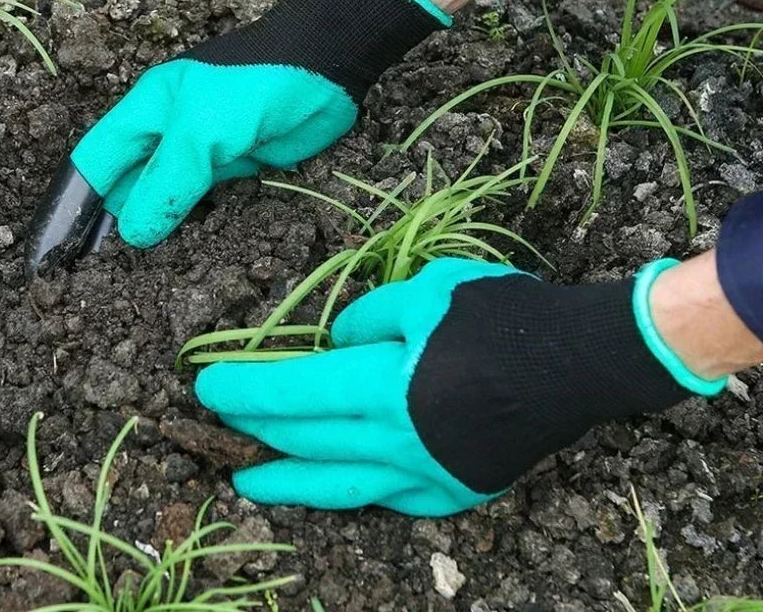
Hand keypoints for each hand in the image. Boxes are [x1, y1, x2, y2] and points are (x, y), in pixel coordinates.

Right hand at [24, 0, 447, 274]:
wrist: (326, 71)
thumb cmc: (254, 87)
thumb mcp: (200, 131)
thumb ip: (166, 181)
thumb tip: (132, 232)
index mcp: (146, 113)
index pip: (96, 163)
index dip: (76, 203)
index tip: (65, 250)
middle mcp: (169, 134)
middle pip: (130, 184)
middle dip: (118, 222)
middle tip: (103, 276)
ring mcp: (204, 153)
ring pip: (169, 198)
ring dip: (160, 228)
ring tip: (139, 275)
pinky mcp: (238, 168)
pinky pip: (208, 201)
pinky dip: (196, 225)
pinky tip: (188, 254)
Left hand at [195, 257, 724, 516]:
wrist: (580, 360)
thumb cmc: (502, 315)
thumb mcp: (429, 289)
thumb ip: (371, 316)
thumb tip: (340, 343)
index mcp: (384, 387)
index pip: (295, 391)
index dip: (246, 388)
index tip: (207, 385)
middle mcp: (396, 442)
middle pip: (308, 437)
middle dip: (258, 427)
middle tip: (221, 420)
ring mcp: (426, 475)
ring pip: (340, 485)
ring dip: (289, 481)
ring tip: (248, 483)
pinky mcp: (455, 489)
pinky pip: (391, 496)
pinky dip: (356, 489)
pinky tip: (338, 484)